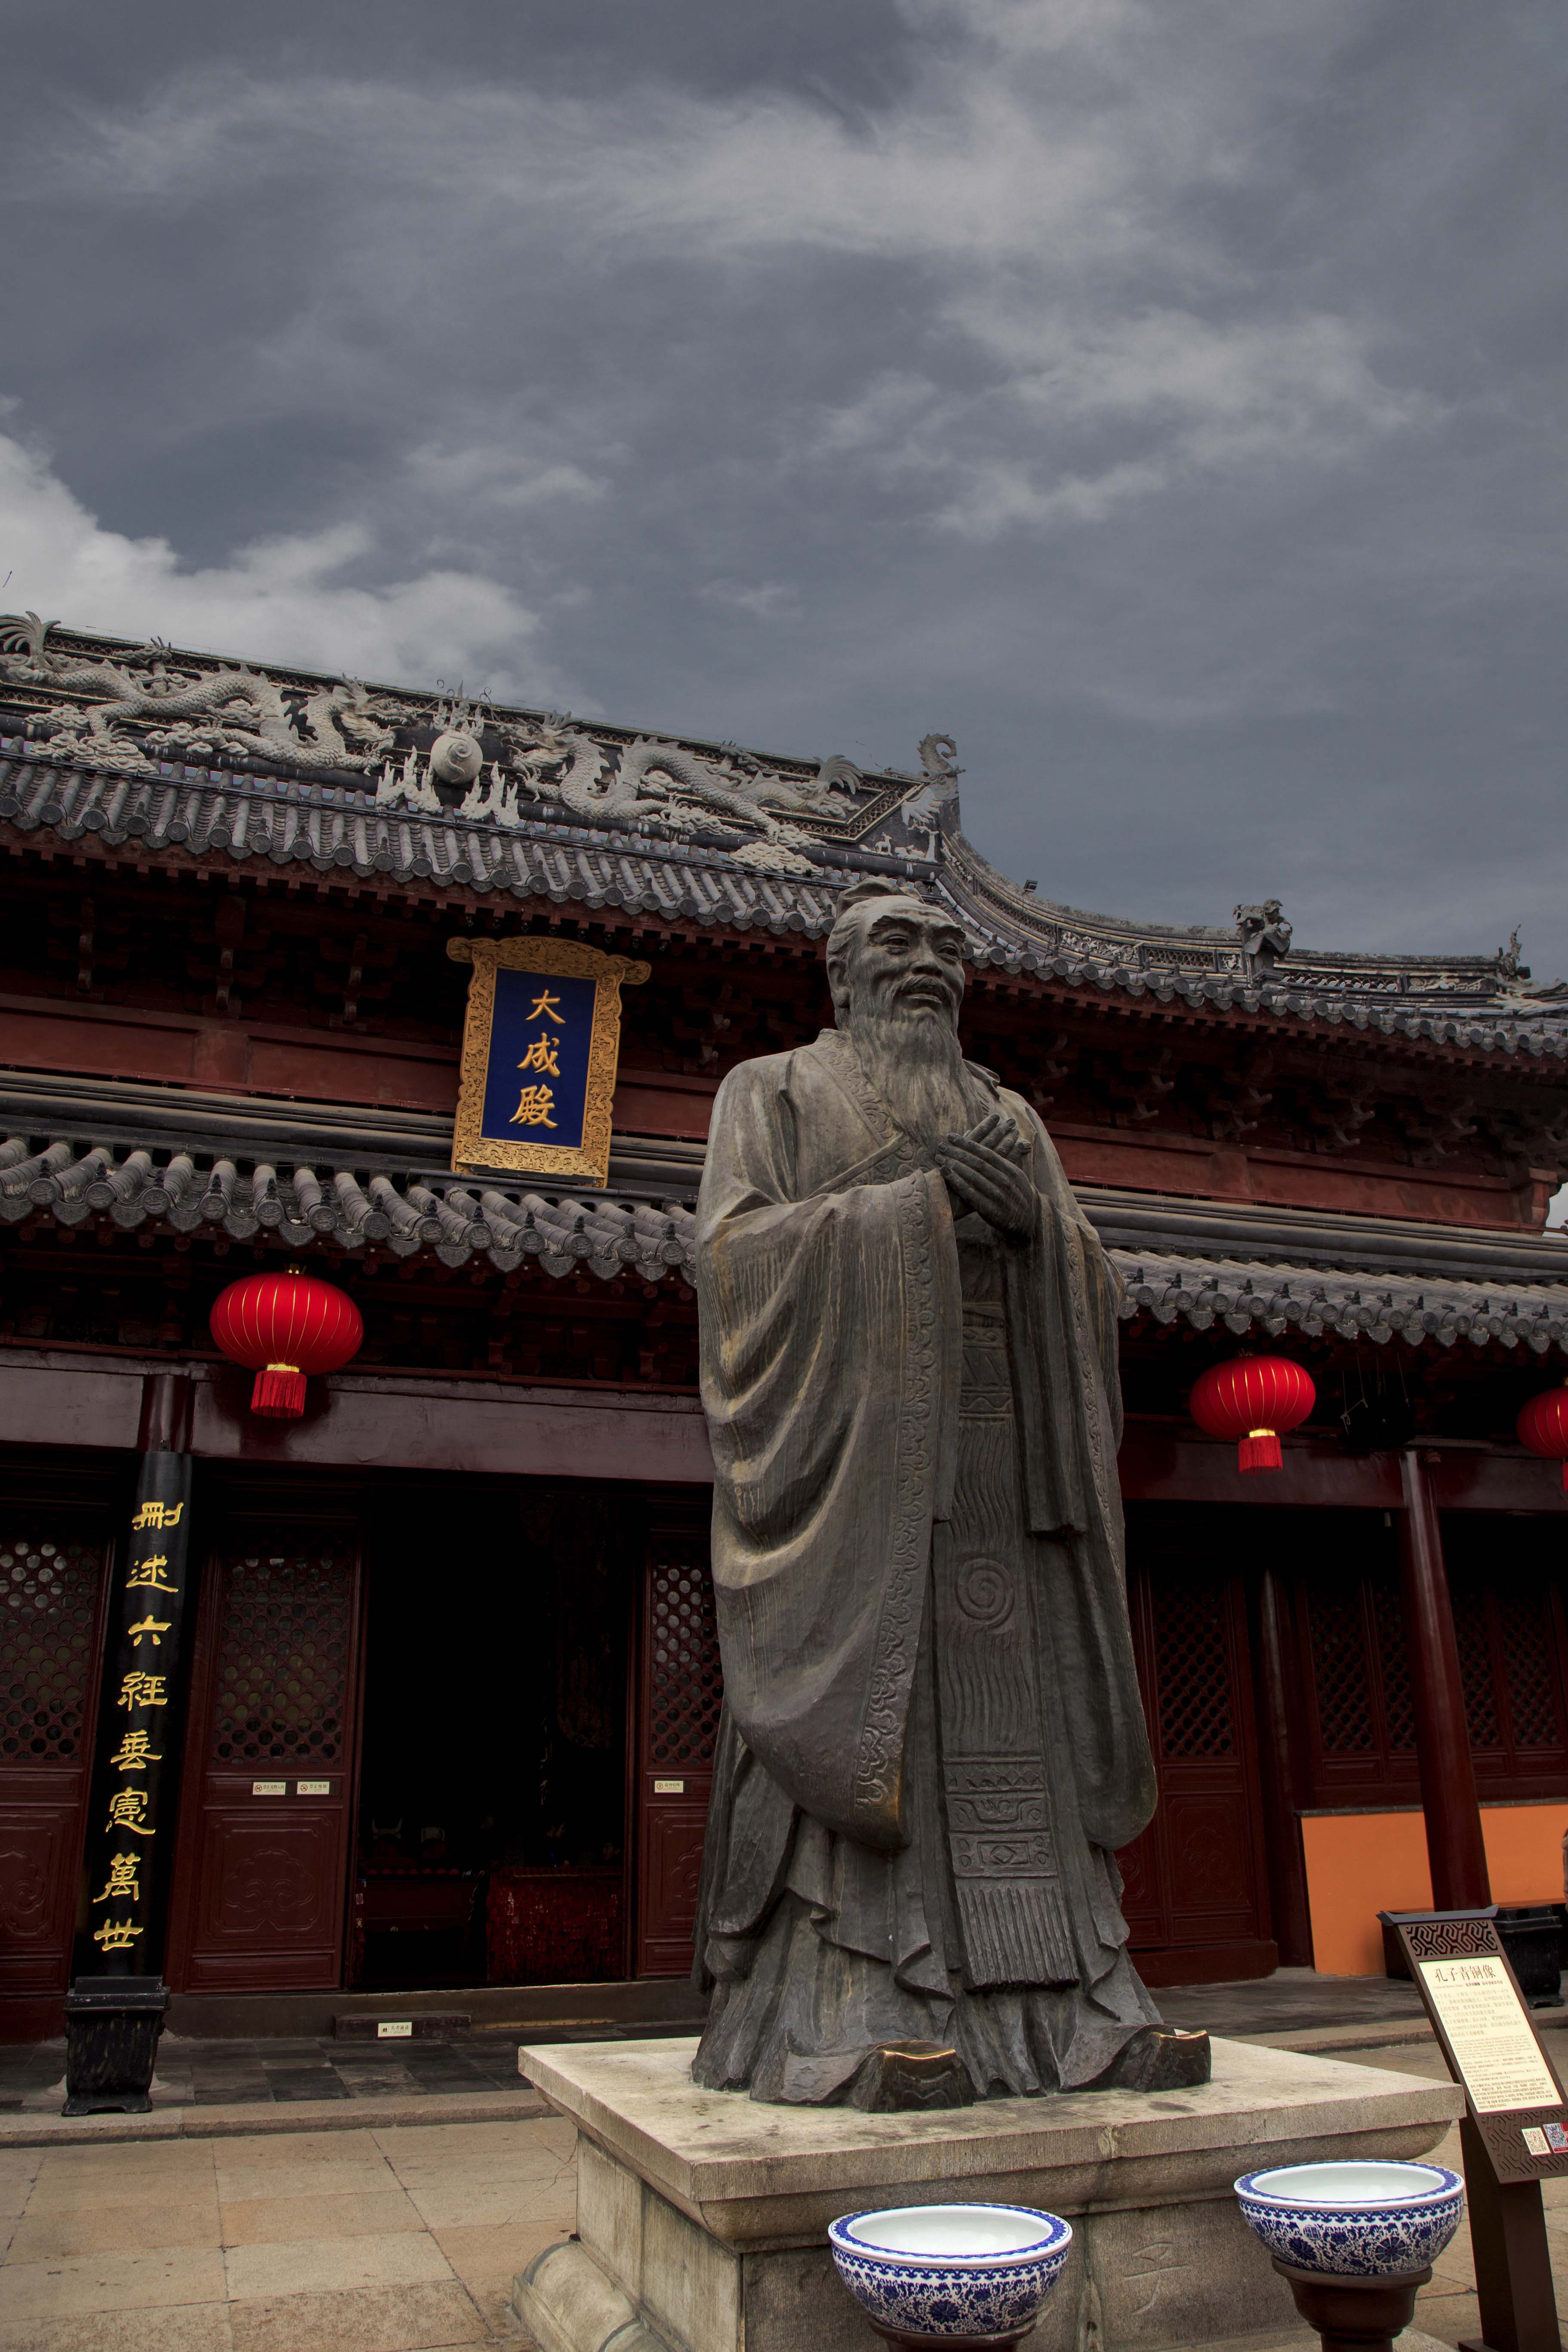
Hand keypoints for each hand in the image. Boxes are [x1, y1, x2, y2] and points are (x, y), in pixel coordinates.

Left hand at [934, 1112, 1035, 1242]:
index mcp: (1010, 1170)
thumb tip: (991, 1140)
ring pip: (973, 1177)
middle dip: (957, 1153)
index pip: (986, 1153)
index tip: (952, 1137)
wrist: (1029, 1219)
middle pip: (977, 1163)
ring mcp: (998, 1196)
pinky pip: (971, 1194)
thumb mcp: (1015, 1174)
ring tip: (940, 1158)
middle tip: (941, 1145)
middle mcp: (1004, 1181)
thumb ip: (1002, 1160)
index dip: (968, 1144)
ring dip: (954, 1166)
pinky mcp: (991, 1210)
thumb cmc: (1017, 1193)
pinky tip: (946, 1175)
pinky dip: (958, 1183)